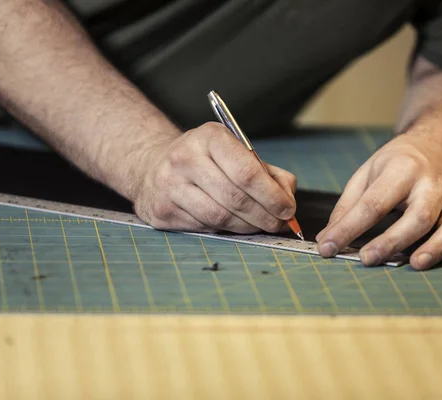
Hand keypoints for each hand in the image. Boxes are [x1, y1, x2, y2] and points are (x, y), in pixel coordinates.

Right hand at [131, 122, 296, 233]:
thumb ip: (268, 173)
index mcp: (209, 137)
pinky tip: (233, 224)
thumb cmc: (206, 160)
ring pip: (220, 217)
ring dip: (247, 227)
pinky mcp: (162, 210)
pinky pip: (204, 227)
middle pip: (235, 198)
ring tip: (259, 226)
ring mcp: (169, 185)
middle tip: (278, 224)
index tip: (287, 210)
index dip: (272, 196)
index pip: (247, 172)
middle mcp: (185, 158)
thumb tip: (287, 199)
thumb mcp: (236, 152)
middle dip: (264, 216)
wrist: (153, 165)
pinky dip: (225, 230)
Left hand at [315, 135, 441, 269]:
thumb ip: (348, 206)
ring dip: (437, 246)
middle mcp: (431, 184)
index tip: (327, 248)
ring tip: (416, 264)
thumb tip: (326, 239)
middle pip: (417, 215)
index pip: (373, 203)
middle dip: (392, 240)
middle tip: (367, 259)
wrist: (438, 144)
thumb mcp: (366, 174)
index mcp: (400, 170)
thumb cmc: (396, 164)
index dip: (349, 228)